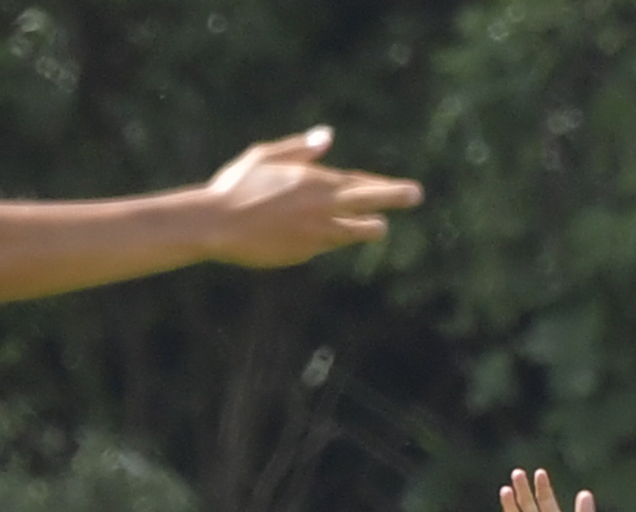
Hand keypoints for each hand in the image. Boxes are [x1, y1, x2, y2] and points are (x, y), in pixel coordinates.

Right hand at [202, 128, 422, 267]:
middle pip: (370, 201)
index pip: (359, 182)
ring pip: (357, 231)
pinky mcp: (308, 252)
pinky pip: (328, 243)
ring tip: (381, 225)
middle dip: (395, 196)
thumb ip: (300, 149)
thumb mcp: (266, 156)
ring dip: (370, 227)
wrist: (218, 224)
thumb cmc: (236, 185)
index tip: (402, 188)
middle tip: (417, 194)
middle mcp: (324, 206)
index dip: (382, 185)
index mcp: (315, 179)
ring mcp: (319, 232)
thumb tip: (328, 136)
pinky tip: (324, 232)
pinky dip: (331, 237)